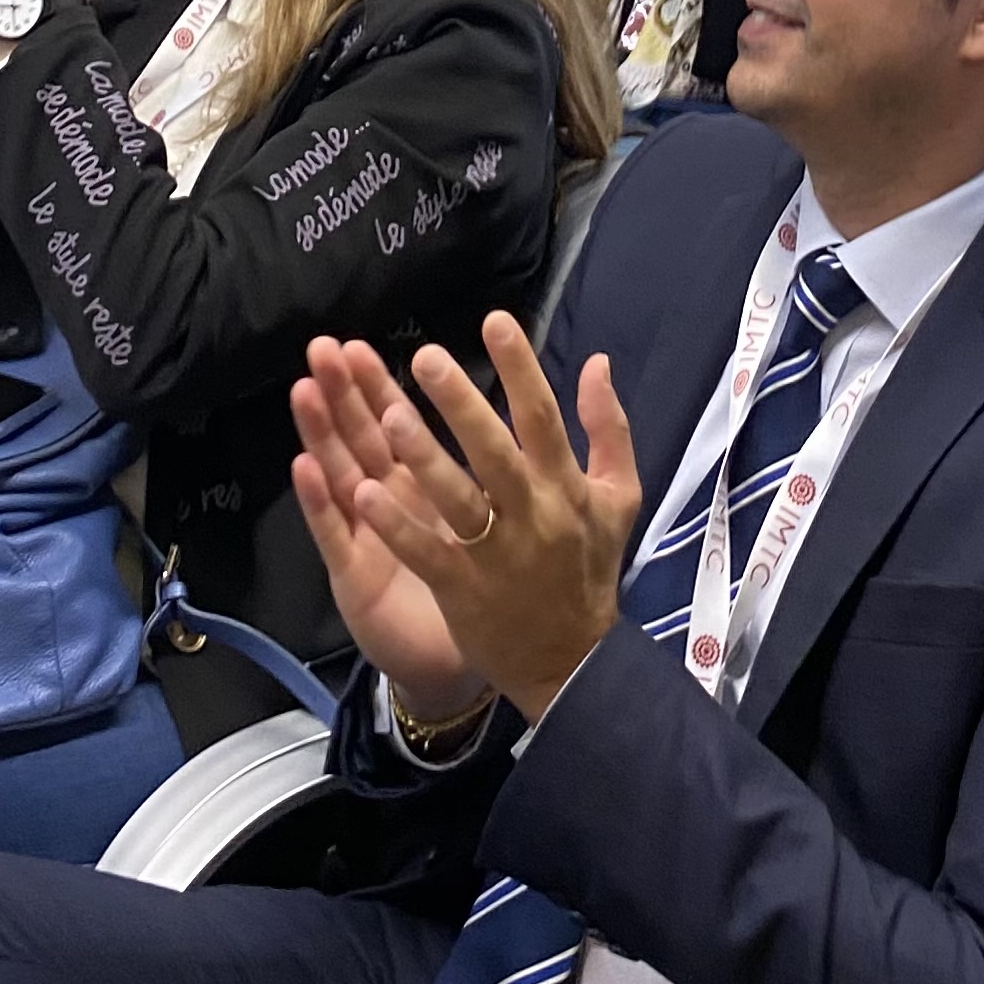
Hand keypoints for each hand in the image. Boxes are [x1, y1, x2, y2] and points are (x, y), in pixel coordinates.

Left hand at [317, 314, 643, 728]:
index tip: (493, 320)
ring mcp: (495, 555)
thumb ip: (609, 427)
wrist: (573, 663)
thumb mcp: (619, 497)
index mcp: (566, 486)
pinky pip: (426, 553)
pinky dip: (397, 526)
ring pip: (456, 500)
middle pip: (494, 452)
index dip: (520, 369)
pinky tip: (365, 494)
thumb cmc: (588, 568)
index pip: (543, 418)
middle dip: (461, 404)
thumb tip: (596, 361)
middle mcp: (532, 514)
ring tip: (388, 416)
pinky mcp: (462, 591)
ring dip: (422, 458)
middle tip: (425, 357)